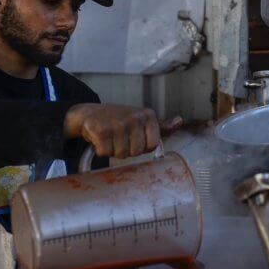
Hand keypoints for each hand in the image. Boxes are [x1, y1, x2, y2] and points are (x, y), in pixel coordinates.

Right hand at [64, 104, 181, 159]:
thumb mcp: (141, 119)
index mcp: (147, 115)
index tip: (133, 139)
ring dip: (113, 150)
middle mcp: (134, 117)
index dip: (141, 147)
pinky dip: (101, 150)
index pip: (153, 145)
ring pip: (121, 154)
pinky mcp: (101, 130)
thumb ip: (161, 126)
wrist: (88, 114)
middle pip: (136, 152)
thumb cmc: (118, 119)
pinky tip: (100, 139)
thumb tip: (180, 121)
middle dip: (126, 150)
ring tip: (110, 138)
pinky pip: (106, 153)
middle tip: (119, 138)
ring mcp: (118, 123)